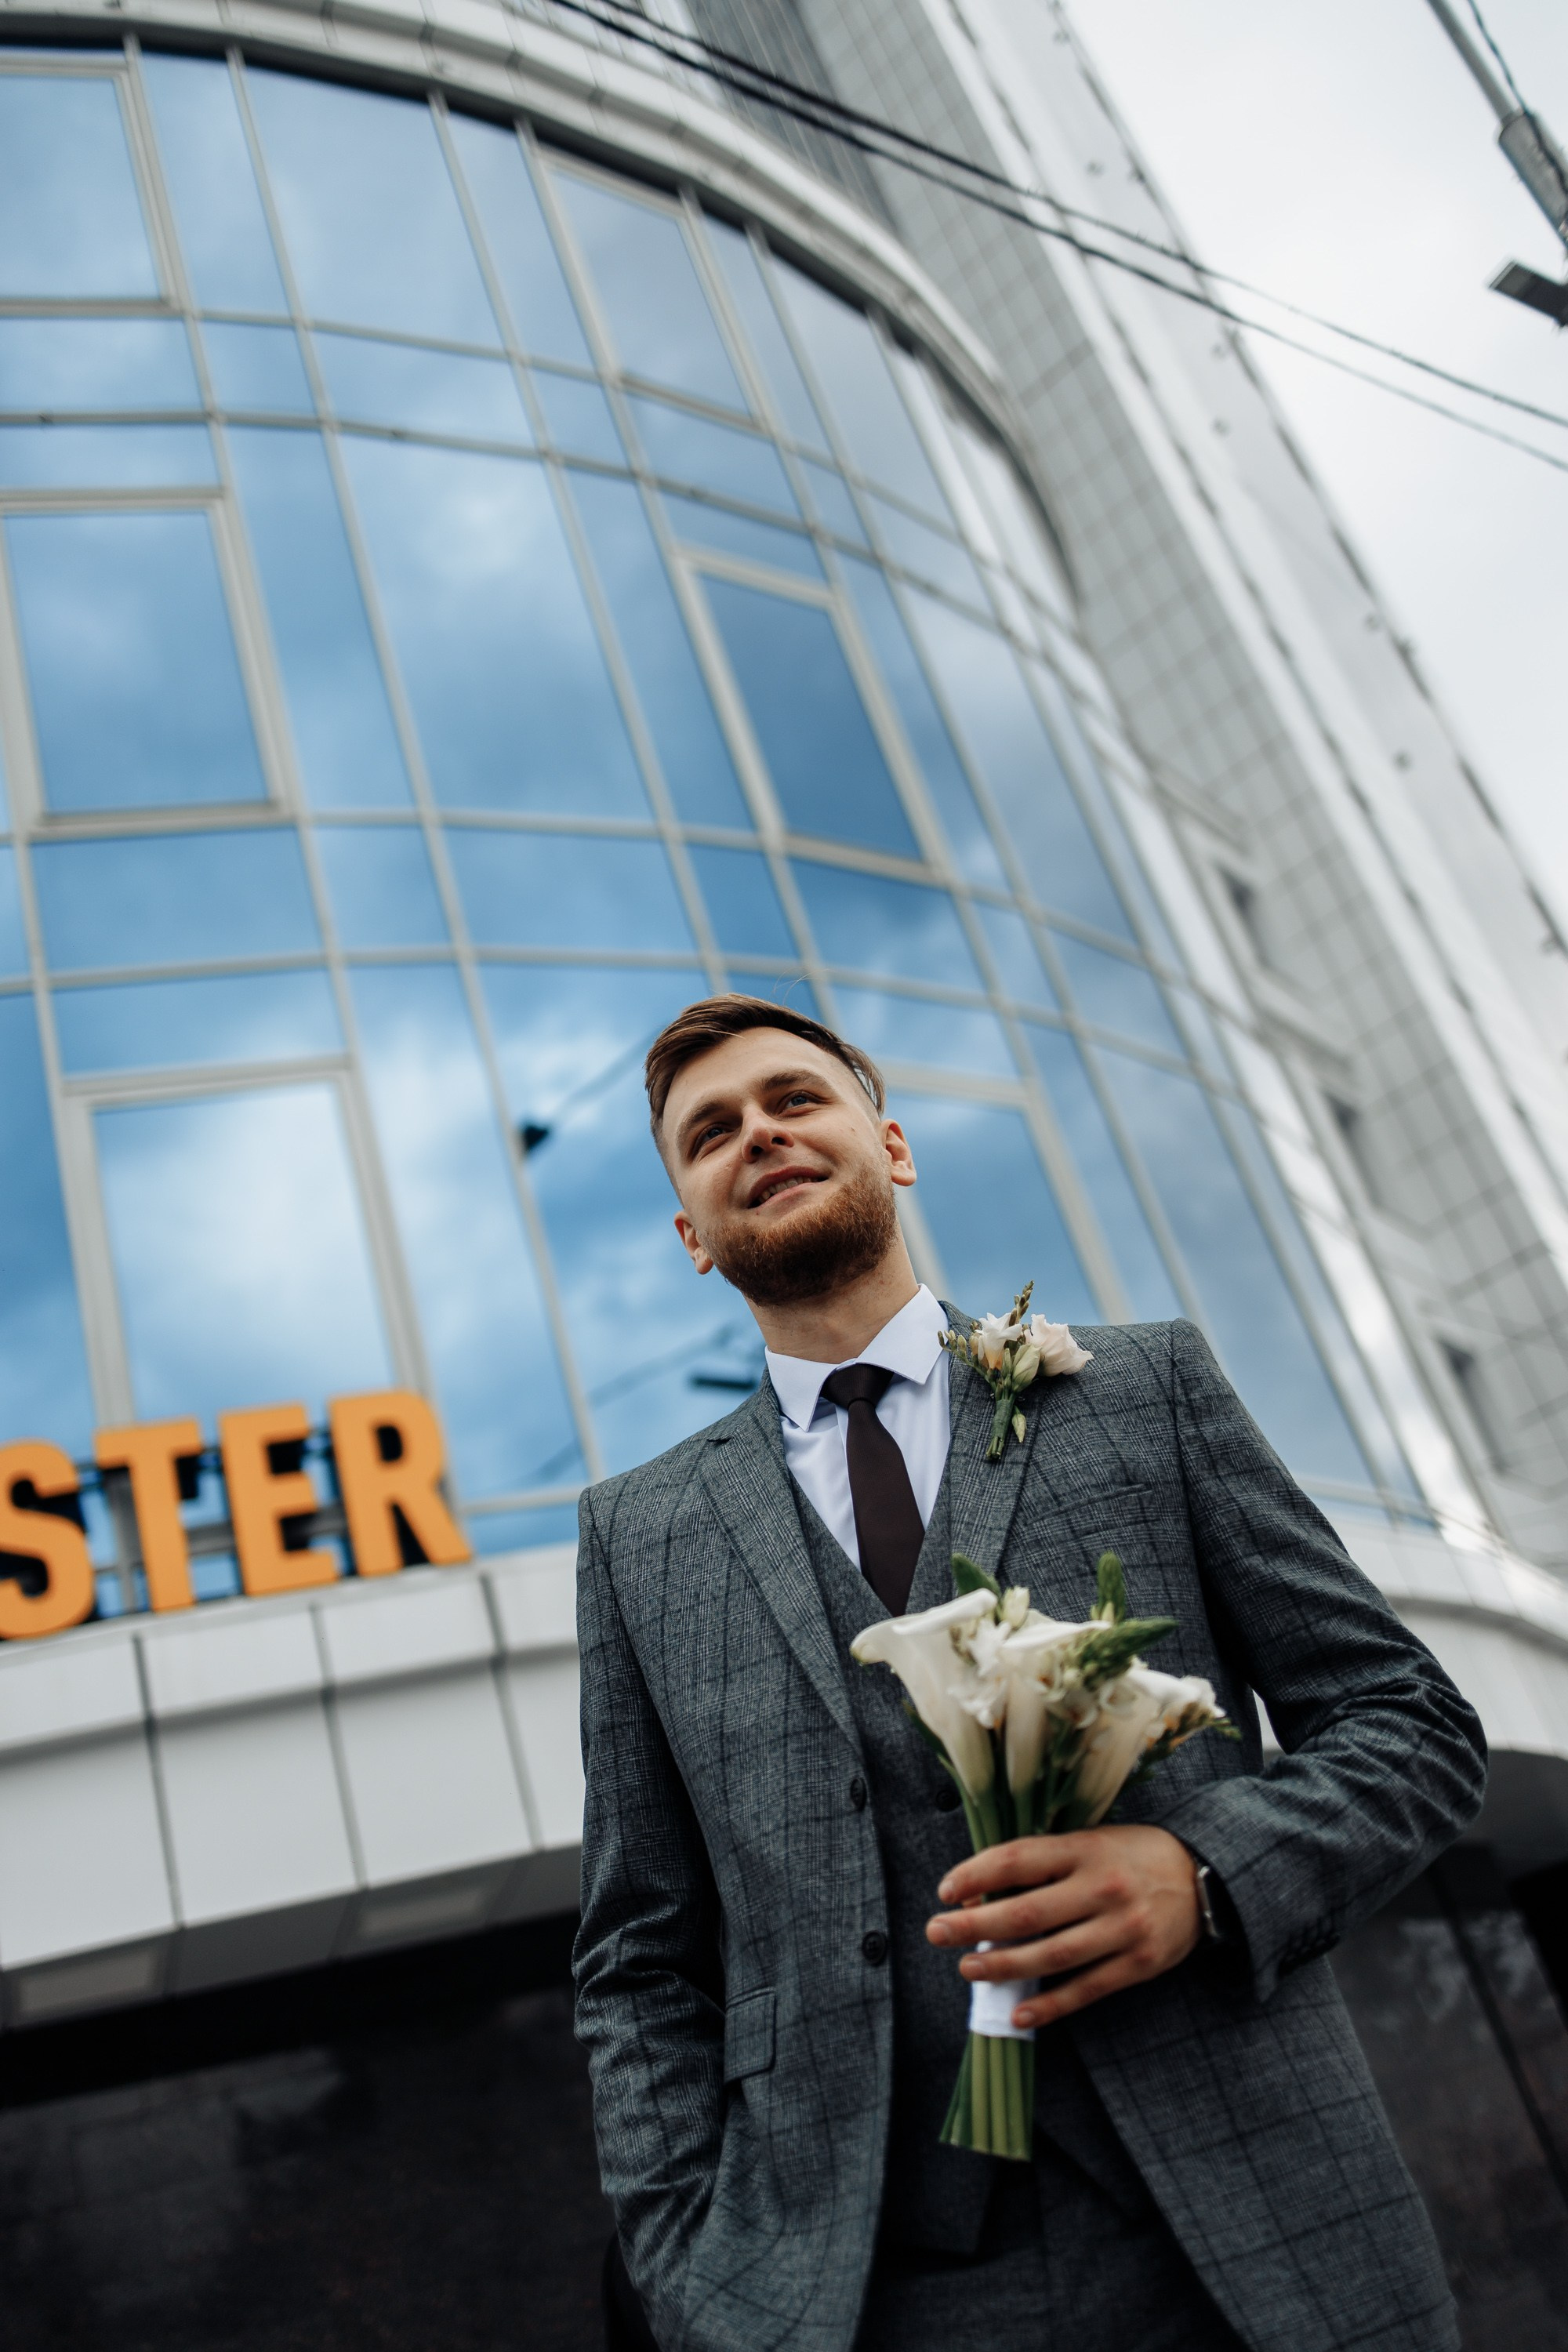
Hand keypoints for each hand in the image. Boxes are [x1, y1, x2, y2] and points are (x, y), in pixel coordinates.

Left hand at [925, 1825, 1201, 2028]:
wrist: (1202, 1877)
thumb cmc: (1130, 1856)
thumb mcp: (1090, 1842)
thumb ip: (1043, 1862)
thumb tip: (982, 1892)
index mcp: (1085, 1849)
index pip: (1017, 1860)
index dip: (975, 1874)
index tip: (944, 1891)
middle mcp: (1102, 1888)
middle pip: (1025, 1913)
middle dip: (973, 1925)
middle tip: (936, 1933)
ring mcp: (1122, 1929)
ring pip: (1050, 1956)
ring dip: (1003, 1967)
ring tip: (968, 1968)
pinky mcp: (1139, 1965)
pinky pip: (1086, 1990)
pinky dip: (1050, 2006)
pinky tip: (1018, 2013)